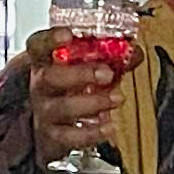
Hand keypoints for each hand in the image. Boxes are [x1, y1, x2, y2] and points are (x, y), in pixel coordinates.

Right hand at [19, 31, 126, 162]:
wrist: (56, 130)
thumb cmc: (72, 92)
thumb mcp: (87, 70)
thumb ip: (110, 59)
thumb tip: (135, 53)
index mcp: (46, 63)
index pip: (38, 46)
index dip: (50, 39)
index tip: (68, 35)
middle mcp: (41, 87)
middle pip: (49, 77)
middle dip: (80, 74)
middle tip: (106, 74)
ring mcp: (45, 113)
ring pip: (62, 107)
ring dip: (93, 102)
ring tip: (116, 98)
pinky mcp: (53, 138)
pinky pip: (69, 137)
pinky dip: (91, 133)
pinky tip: (109, 127)